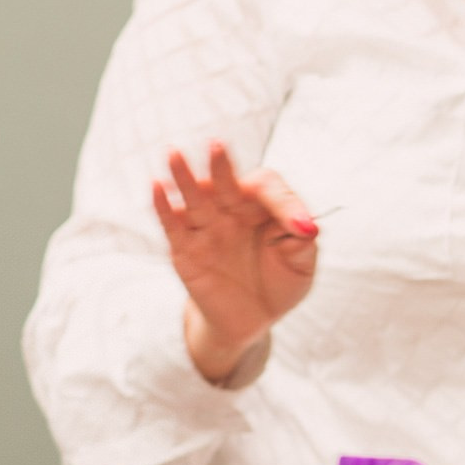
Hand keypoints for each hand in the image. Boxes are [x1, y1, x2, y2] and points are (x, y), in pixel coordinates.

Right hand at [150, 142, 318, 382]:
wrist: (253, 319)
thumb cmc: (279, 283)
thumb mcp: (301, 264)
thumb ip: (303, 242)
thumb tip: (307, 227)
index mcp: (262, 208)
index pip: (268, 188)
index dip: (285, 203)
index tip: (303, 229)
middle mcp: (232, 212)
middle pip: (226, 183)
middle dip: (221, 166)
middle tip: (216, 145)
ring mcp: (207, 229)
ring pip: (194, 197)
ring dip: (184, 177)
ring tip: (174, 154)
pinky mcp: (185, 249)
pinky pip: (173, 225)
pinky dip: (164, 206)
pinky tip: (157, 187)